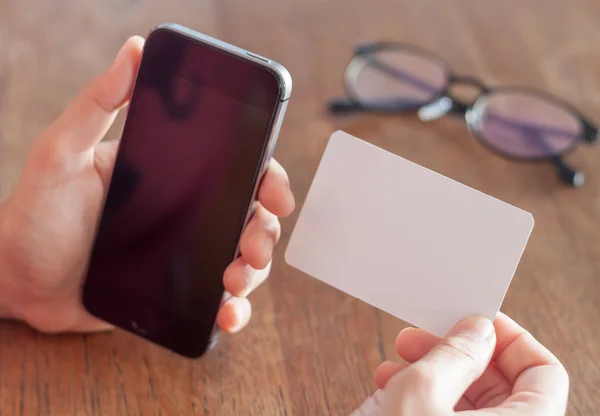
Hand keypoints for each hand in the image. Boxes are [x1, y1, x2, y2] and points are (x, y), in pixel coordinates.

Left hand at [0, 36, 293, 333]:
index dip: (266, 179)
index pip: (234, 169)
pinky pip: (219, 300)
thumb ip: (96, 104)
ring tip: (235, 283)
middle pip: (249, 216)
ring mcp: (185, 254)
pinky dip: (234, 310)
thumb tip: (133, 50)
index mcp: (171, 175)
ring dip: (253, 272)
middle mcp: (186, 212)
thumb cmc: (34, 215)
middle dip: (264, 232)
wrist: (17, 282)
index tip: (278, 195)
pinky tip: (228, 315)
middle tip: (254, 247)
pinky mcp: (179, 292)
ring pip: (242, 259)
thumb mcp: (61, 153)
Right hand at [375, 313, 568, 414]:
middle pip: (501, 383)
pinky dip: (422, 398)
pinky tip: (390, 385)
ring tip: (397, 361)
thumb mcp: (423, 394)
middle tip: (421, 335)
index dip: (508, 337)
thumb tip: (475, 328)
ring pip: (470, 401)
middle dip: (456, 351)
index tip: (474, 319)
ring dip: (432, 372)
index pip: (544, 370)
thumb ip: (454, 354)